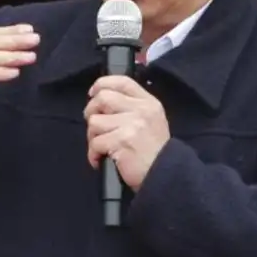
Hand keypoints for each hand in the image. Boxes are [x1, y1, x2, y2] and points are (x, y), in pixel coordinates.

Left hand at [84, 76, 170, 190]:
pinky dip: (93, 154)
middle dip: (91, 111)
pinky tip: (101, 159)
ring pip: (95, 121)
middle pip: (103, 98)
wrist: (165, 175)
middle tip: (95, 126)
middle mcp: (141, 110)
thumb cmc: (155, 152)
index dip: (102, 84)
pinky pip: (95, 143)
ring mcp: (131, 125)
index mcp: (149, 103)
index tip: (93, 94)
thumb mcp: (152, 121)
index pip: (122, 82)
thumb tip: (102, 100)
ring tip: (101, 147)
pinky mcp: (121, 142)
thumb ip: (132, 108)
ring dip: (92, 136)